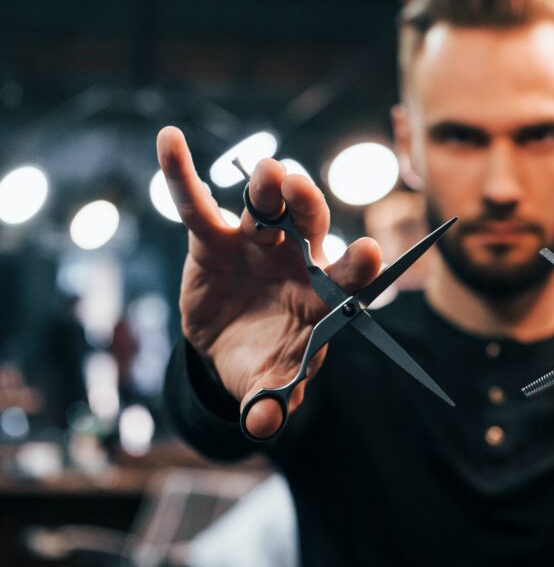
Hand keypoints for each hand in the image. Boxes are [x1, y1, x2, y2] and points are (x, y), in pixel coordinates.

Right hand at [156, 126, 382, 438]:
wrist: (232, 347)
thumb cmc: (265, 361)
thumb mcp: (268, 385)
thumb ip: (271, 402)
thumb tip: (264, 427)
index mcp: (324, 294)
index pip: (349, 276)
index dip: (359, 266)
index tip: (370, 254)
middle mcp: (298, 258)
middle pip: (311, 225)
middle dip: (309, 207)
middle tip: (302, 191)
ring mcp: (259, 242)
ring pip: (267, 206)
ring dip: (268, 187)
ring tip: (267, 172)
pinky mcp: (215, 237)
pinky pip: (198, 204)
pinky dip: (182, 173)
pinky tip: (169, 140)